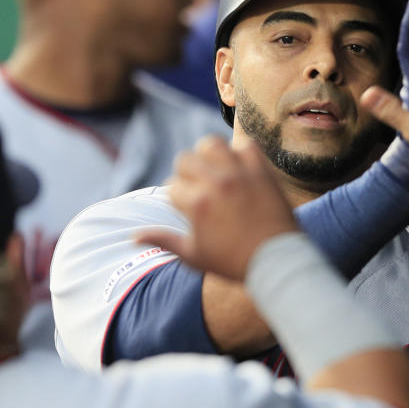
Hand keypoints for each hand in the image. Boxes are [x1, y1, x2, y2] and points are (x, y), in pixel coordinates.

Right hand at [135, 137, 297, 280]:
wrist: (276, 261)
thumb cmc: (233, 263)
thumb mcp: (194, 256)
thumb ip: (164, 240)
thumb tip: (132, 237)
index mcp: (196, 205)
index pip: (171, 187)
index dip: (176, 199)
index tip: (189, 210)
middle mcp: (216, 184)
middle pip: (185, 160)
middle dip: (186, 174)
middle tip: (199, 188)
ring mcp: (240, 175)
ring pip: (211, 144)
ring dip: (208, 155)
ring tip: (215, 171)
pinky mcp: (262, 171)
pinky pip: (246, 145)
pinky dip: (240, 153)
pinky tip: (239, 169)